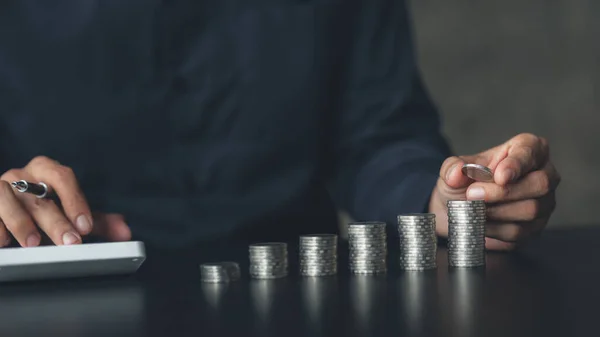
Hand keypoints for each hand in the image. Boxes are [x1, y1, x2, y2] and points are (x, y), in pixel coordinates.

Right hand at [0, 156, 130, 246]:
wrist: (5, 206)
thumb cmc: (42, 207)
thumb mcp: (71, 213)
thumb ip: (97, 221)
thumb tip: (125, 231)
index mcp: (45, 170)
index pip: (63, 177)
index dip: (75, 201)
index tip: (86, 226)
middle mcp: (20, 176)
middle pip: (39, 195)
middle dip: (56, 221)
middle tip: (71, 242)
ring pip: (5, 199)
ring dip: (21, 222)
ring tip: (33, 243)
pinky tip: (4, 243)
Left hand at [429, 133, 560, 250]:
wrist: (460, 209)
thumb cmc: (465, 182)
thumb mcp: (454, 169)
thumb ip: (453, 167)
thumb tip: (456, 172)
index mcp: (528, 148)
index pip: (530, 152)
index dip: (517, 164)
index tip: (499, 176)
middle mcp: (544, 173)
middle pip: (539, 183)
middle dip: (503, 192)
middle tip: (473, 194)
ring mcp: (544, 202)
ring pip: (531, 209)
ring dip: (496, 211)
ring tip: (473, 209)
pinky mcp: (536, 227)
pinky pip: (520, 231)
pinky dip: (495, 228)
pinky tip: (480, 222)